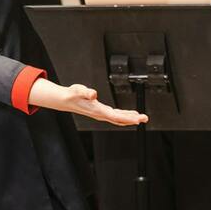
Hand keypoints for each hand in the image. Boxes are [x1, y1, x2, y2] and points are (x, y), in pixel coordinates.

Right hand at [29, 78, 148, 125]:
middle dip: (133, 119)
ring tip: (141, 118)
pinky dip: (124, 116)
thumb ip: (86, 92)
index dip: (127, 118)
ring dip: (130, 118)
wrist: (65, 100)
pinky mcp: (101, 111)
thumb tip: (93, 94)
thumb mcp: (78, 90)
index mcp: (98, 110)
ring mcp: (101, 114)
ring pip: (118, 119)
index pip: (115, 116)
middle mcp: (101, 114)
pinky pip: (115, 116)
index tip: (137, 119)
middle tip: (145, 118)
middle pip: (119, 119)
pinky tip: (130, 115)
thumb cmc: (72, 94)